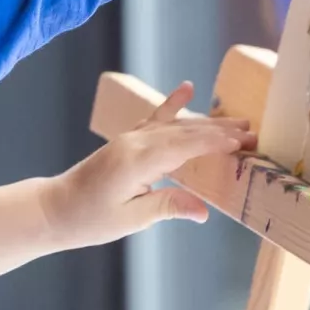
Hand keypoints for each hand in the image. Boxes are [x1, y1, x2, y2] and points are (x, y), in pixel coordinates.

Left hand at [40, 83, 251, 248]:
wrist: (54, 208)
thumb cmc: (88, 219)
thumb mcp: (130, 219)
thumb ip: (166, 207)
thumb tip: (205, 211)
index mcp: (136, 161)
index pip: (184, 147)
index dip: (215, 143)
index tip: (243, 142)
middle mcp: (133, 143)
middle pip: (184, 132)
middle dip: (220, 132)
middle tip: (255, 133)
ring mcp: (128, 139)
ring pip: (175, 125)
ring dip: (207, 123)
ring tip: (238, 121)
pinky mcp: (126, 141)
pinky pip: (155, 119)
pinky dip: (173, 105)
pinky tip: (188, 89)